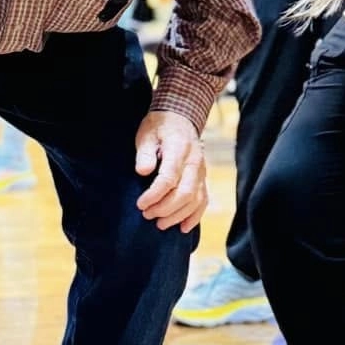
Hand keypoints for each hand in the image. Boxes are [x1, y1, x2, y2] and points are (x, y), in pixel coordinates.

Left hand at [135, 109, 207, 231]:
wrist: (180, 117)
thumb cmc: (159, 127)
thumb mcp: (146, 134)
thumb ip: (144, 152)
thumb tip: (143, 171)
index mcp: (179, 149)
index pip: (169, 178)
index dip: (154, 195)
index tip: (140, 204)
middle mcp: (194, 162)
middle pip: (184, 192)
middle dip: (165, 208)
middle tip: (147, 215)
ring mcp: (201, 171)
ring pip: (195, 200)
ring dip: (177, 215)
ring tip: (159, 224)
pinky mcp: (203, 178)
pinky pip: (203, 200)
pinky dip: (195, 216)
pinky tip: (183, 228)